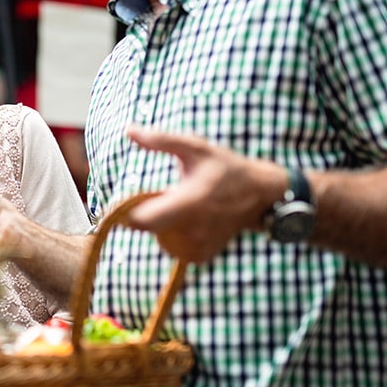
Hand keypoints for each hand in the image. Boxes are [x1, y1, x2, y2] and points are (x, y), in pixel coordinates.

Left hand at [124, 125, 285, 262]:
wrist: (259, 195)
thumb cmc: (224, 167)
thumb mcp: (195, 147)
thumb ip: (161, 140)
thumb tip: (129, 130)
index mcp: (188, 202)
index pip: (141, 221)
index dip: (127, 212)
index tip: (130, 198)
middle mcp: (193, 229)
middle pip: (146, 229)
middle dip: (146, 212)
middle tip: (165, 195)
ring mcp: (198, 246)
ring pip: (158, 238)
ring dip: (161, 223)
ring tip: (181, 205)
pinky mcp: (200, 256)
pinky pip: (173, 248)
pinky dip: (174, 234)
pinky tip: (191, 219)